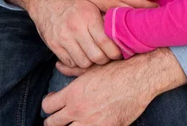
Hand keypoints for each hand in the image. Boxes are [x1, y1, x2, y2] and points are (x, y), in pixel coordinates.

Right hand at [3, 0, 120, 67]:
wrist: (45, 1)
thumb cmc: (73, 4)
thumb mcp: (91, 5)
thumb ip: (104, 20)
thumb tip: (121, 34)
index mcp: (88, 17)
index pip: (105, 42)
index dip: (115, 52)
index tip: (118, 53)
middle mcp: (76, 28)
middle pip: (96, 56)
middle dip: (104, 60)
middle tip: (106, 57)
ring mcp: (63, 38)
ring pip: (84, 63)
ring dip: (90, 62)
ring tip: (93, 56)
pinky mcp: (54, 45)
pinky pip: (70, 63)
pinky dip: (77, 62)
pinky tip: (80, 54)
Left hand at [42, 48, 186, 125]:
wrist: (138, 79)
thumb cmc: (116, 70)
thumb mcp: (91, 68)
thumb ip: (72, 70)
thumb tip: (58, 66)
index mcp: (73, 93)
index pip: (47, 106)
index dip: (47, 105)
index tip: (52, 103)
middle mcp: (79, 110)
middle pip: (52, 124)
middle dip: (52, 121)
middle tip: (58, 119)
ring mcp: (92, 123)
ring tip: (71, 123)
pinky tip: (87, 124)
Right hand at [69, 0, 160, 11]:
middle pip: (140, 4)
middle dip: (151, 7)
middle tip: (159, 8)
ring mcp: (111, 3)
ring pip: (131, 13)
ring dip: (142, 15)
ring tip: (150, 15)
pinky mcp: (105, 9)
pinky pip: (119, 16)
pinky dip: (128, 18)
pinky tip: (134, 19)